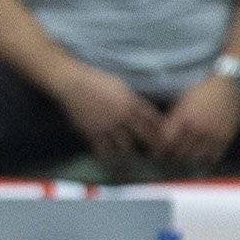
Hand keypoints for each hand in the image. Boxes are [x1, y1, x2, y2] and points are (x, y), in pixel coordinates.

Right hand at [50, 62, 164, 166]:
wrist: (73, 84)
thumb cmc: (95, 79)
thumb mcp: (119, 85)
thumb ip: (129, 97)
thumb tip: (137, 104)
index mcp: (130, 101)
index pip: (151, 117)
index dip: (160, 127)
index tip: (166, 135)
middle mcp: (122, 115)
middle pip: (143, 132)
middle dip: (152, 143)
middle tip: (158, 152)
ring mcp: (108, 125)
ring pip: (124, 143)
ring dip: (130, 151)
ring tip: (133, 158)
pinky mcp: (93, 131)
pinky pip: (102, 148)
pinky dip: (106, 155)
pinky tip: (109, 160)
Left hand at [158, 73, 239, 174]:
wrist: (230, 83)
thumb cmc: (202, 88)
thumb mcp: (182, 100)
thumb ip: (173, 117)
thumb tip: (160, 133)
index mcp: (184, 117)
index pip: (166, 141)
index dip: (160, 148)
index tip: (157, 152)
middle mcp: (198, 128)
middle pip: (179, 152)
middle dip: (173, 154)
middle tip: (171, 156)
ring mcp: (213, 133)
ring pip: (196, 157)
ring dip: (189, 158)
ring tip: (187, 156)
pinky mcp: (226, 136)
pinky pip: (213, 156)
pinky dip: (206, 158)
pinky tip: (202, 155)